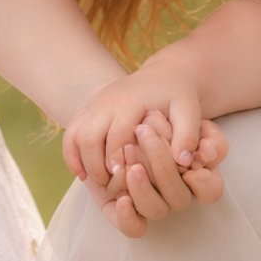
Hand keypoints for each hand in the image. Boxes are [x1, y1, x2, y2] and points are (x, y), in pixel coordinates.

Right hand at [62, 59, 204, 189]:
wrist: (164, 75)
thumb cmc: (177, 96)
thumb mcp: (189, 111)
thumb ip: (188, 135)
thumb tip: (182, 161)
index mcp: (132, 101)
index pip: (116, 135)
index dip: (117, 161)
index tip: (124, 180)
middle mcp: (108, 101)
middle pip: (89, 135)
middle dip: (95, 164)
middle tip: (108, 185)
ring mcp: (96, 103)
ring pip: (75, 134)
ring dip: (80, 160)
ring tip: (96, 181)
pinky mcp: (90, 108)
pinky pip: (72, 132)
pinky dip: (71, 154)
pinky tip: (82, 172)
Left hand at [102, 114, 228, 238]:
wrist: (129, 117)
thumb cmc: (165, 117)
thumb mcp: (187, 116)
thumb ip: (202, 133)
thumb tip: (204, 154)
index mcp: (198, 176)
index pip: (211, 191)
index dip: (203, 182)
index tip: (189, 163)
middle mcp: (177, 194)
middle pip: (179, 198)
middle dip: (162, 167)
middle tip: (144, 134)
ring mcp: (154, 203)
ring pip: (156, 211)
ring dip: (144, 189)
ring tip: (130, 163)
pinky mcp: (129, 211)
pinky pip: (133, 227)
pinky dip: (128, 217)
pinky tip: (122, 198)